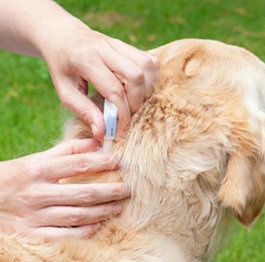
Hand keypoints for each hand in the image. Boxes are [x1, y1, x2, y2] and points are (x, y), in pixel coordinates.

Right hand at [0, 139, 129, 240]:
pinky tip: (98, 225)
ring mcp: (35, 216)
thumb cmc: (15, 176)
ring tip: (119, 206)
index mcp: (39, 169)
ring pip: (77, 215)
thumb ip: (66, 150)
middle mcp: (38, 193)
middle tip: (127, 189)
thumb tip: (95, 142)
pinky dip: (83, 231)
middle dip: (110, 191)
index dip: (103, 162)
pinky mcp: (32, 234)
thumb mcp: (36, 158)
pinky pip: (64, 235)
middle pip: (83, 192)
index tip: (119, 162)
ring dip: (102, 211)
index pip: (79, 164)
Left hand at [41, 20, 158, 139]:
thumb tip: (102, 133)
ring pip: (147, 66)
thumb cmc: (62, 67)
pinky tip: (138, 89)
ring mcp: (119, 44)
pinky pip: (150, 61)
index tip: (118, 131)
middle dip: (136, 102)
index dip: (121, 115)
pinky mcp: (128, 45)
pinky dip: (150, 79)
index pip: (114, 90)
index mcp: (85, 59)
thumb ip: (84, 111)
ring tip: (133, 101)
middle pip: (135, 76)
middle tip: (126, 114)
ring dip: (146, 90)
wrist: (63, 36)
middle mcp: (105, 48)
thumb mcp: (64, 91)